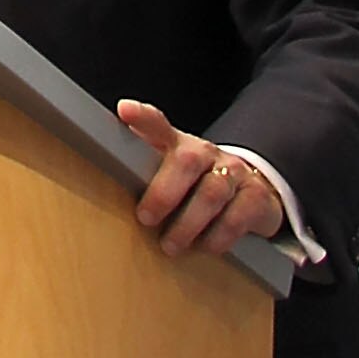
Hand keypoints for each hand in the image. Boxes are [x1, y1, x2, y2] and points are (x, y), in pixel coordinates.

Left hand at [117, 100, 283, 254]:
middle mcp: (208, 153)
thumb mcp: (171, 169)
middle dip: (164, 193)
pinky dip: (218, 237)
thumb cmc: (199, 181)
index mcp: (181, 144)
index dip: (143, 116)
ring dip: (188, 223)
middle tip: (146, 219)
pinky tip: (204, 247)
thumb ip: (142, 162)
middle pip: (186, 161)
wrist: (254, 190)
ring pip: (212, 193)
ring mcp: (234, 173)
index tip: (125, 110)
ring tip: (170, 245)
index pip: (160, 124)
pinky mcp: (256, 198)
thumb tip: (102, 151)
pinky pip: (237, 218)